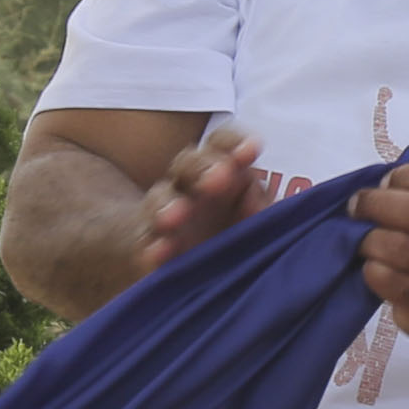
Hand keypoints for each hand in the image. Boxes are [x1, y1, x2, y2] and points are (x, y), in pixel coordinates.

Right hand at [135, 127, 266, 276]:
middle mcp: (189, 184)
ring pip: (160, 198)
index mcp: (219, 169)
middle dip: (203, 167)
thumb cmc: (230, 228)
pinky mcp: (149, 245)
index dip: (233, 142)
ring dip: (167, 205)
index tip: (250, 152)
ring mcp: (165, 213)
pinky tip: (161, 250)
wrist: (187, 266)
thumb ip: (262, 206)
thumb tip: (263, 207)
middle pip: (189, 162)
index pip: (221, 143)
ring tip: (176, 217)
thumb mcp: (253, 216)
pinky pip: (146, 241)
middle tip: (219, 180)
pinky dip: (152, 246)